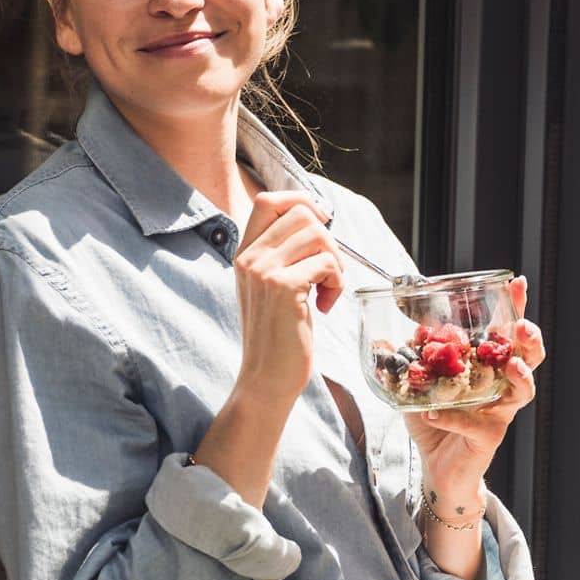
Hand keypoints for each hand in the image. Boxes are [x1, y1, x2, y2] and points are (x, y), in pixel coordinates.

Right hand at [229, 191, 344, 412]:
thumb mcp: (269, 287)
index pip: (268, 200)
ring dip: (335, 262)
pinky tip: (325, 306)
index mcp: (243, 254)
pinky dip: (336, 283)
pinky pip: (326, 263)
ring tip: (326, 291)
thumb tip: (318, 219)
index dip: (301, 201)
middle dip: (327, 240)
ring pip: (318, 235)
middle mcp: (249, 258)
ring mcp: (263, 271)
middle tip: (327, 272)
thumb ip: (282, 254)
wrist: (265, 378)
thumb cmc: (276, 335)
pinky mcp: (284, 288)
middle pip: (301, 213)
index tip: (321, 224)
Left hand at [403, 275, 545, 500]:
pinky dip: (453, 417)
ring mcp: (499, 413)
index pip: (506, 333)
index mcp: (487, 368)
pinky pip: (474, 424)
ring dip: (518, 375)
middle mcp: (500, 388)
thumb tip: (384, 340)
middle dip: (530, 340)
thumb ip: (403, 365)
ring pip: (521, 392)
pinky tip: (434, 411)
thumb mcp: (414, 389)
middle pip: (530, 359)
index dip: (515, 308)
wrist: (437, 468)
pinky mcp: (488, 438)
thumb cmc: (435, 423)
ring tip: (511, 365)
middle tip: (522, 326)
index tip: (516, 283)